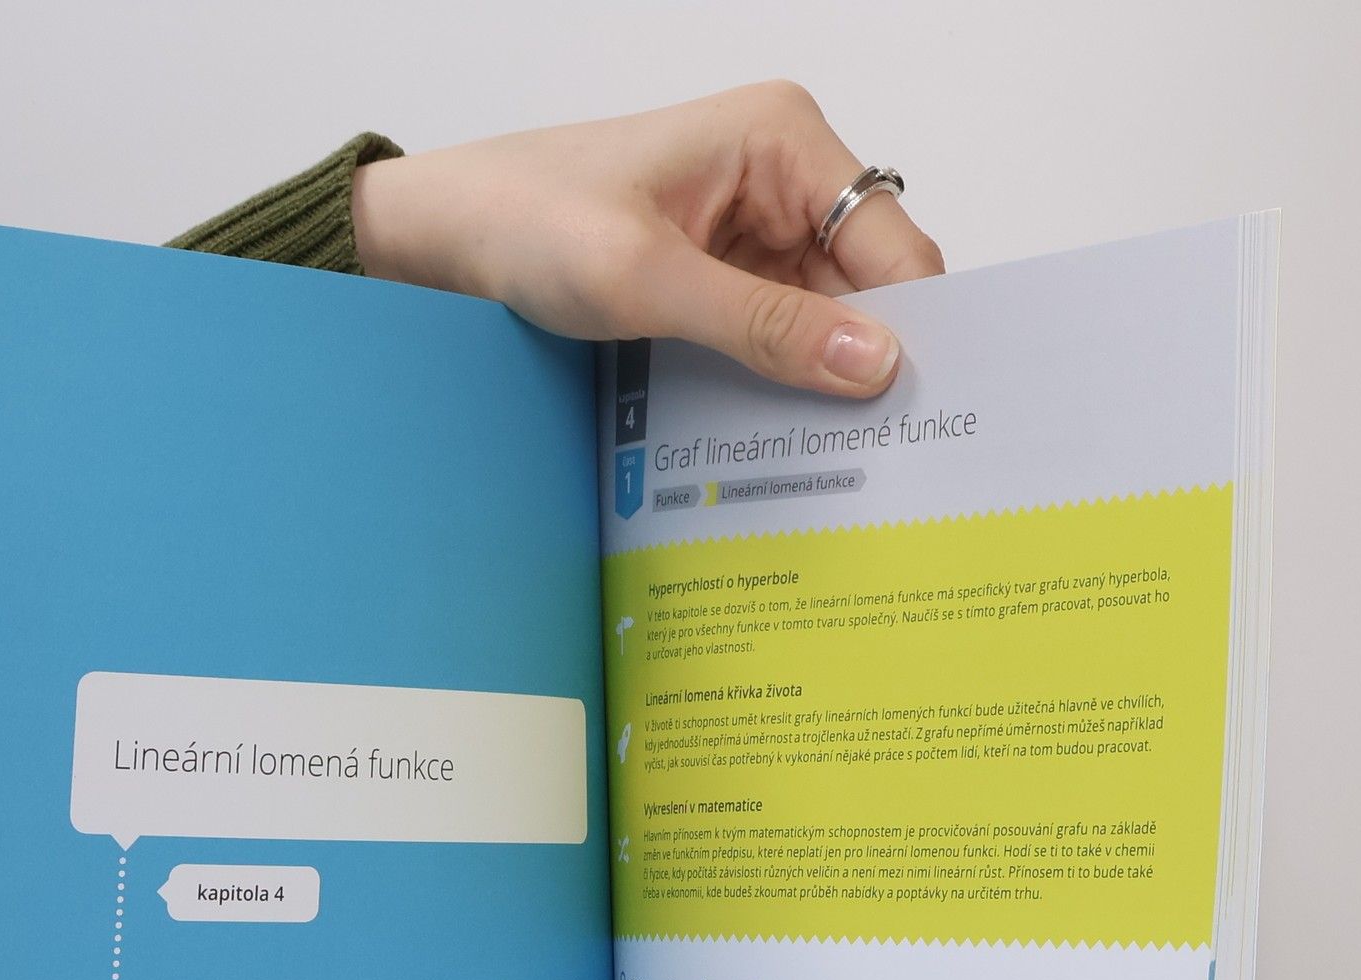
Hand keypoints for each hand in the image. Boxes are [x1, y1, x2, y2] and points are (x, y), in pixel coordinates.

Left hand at [352, 81, 943, 397]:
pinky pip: (776, 338)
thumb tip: (873, 362)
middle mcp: (783, 177)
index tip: (916, 415)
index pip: (893, 245)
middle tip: (873, 457)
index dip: (913, 328)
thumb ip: (763, 326)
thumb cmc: (527, 220)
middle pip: (867, 288)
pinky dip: (775, 385)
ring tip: (821, 456)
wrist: (444, 237)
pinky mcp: (722, 278)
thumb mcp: (646, 281)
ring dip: (816, 385)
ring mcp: (754, 231)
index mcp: (782, 139)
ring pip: (825, 324)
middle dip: (864, 364)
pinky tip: (772, 434)